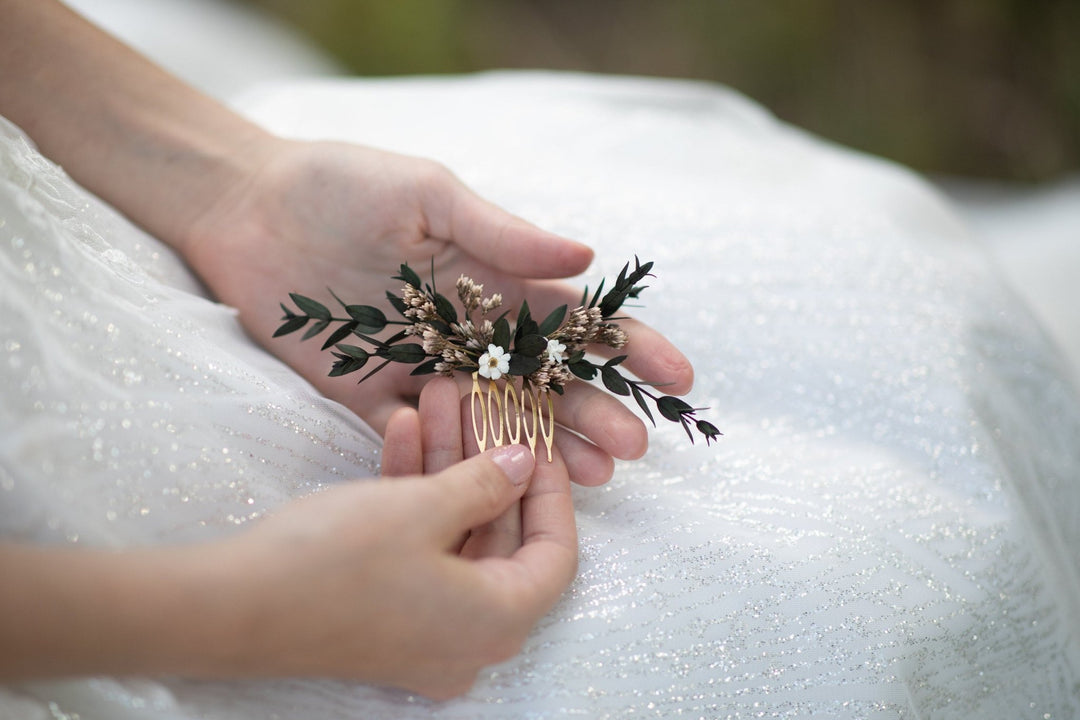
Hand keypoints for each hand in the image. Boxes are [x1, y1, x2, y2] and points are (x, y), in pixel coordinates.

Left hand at [180, 139, 693, 484]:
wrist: (247, 209)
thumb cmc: (342, 186)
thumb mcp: (430, 195)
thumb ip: (503, 234)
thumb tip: (586, 253)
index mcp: (491, 280)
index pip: (573, 319)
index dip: (627, 346)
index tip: (675, 375)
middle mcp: (467, 331)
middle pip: (545, 381)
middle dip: (594, 410)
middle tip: (634, 445)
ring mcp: (423, 368)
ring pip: (497, 418)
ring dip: (546, 445)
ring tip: (596, 475)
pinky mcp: (372, 396)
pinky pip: (423, 436)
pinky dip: (460, 459)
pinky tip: (500, 480)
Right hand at [217, 378, 575, 697]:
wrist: (230, 607)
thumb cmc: (336, 562)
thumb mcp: (423, 508)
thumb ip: (487, 483)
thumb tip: (524, 465)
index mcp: (499, 622)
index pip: (554, 553)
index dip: (551, 489)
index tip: (537, 437)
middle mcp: (469, 638)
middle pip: (500, 538)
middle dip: (487, 461)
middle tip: (481, 403)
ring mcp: (424, 632)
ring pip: (454, 536)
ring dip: (445, 466)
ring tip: (436, 399)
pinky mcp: (384, 617)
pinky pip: (418, 550)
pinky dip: (413, 495)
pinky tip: (401, 431)